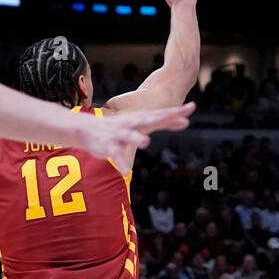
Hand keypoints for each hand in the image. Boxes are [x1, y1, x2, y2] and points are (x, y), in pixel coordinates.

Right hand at [76, 101, 193, 160]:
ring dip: (136, 138)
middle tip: (178, 117)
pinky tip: (126, 171)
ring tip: (145, 142)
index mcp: (142, 118)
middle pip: (149, 120)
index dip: (176, 111)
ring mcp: (119, 134)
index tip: (192, 107)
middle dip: (162, 118)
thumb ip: (165, 123)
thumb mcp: (144, 124)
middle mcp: (132, 124)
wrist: (86, 129)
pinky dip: (120, 162)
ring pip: (129, 135)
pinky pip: (115, 155)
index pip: (161, 114)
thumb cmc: (121, 127)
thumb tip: (187, 122)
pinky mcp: (108, 146)